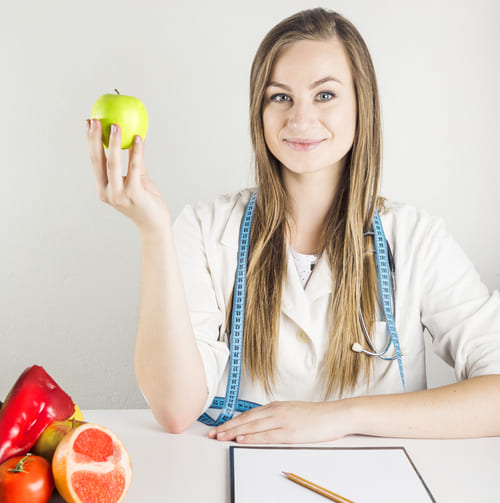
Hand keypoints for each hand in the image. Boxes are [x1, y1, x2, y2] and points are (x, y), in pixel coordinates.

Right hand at [87, 119, 169, 236]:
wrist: (155, 224)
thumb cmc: (146, 202)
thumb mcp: (137, 180)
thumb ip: (133, 163)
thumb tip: (133, 140)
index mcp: (104, 188)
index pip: (94, 161)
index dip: (91, 142)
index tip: (89, 123)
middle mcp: (108, 192)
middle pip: (99, 161)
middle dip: (95, 139)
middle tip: (96, 120)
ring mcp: (119, 195)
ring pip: (114, 164)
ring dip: (115, 143)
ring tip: (116, 126)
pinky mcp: (134, 195)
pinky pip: (135, 169)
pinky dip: (136, 153)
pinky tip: (139, 139)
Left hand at [207, 401, 354, 443]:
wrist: (335, 414)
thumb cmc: (316, 416)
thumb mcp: (292, 412)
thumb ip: (276, 417)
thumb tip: (260, 424)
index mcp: (275, 407)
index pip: (248, 415)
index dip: (231, 422)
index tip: (219, 428)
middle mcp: (276, 411)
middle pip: (246, 419)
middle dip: (227, 427)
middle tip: (212, 434)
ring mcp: (282, 421)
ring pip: (253, 426)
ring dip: (234, 432)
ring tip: (220, 437)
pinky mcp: (290, 431)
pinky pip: (267, 435)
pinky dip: (253, 437)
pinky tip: (242, 439)